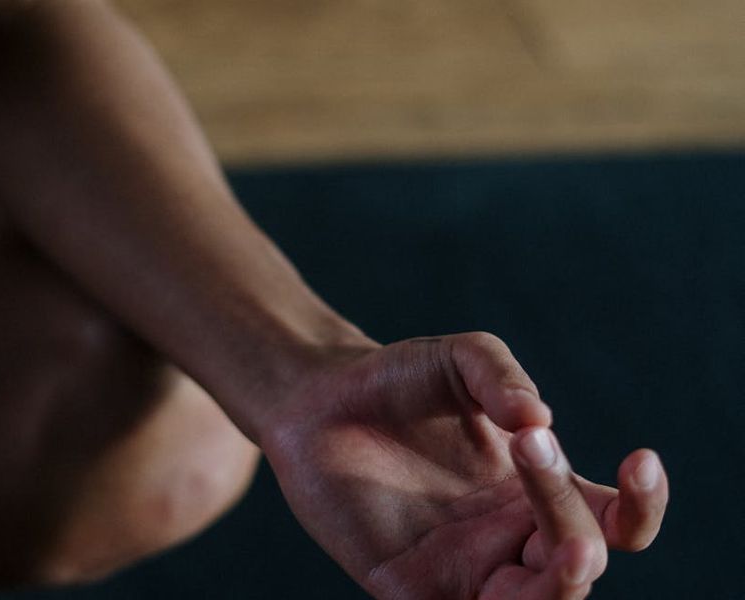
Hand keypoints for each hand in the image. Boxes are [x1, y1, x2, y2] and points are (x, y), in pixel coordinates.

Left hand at [261, 333, 667, 598]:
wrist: (319, 401)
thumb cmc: (398, 380)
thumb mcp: (459, 359)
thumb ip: (502, 377)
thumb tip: (541, 421)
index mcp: (533, 490)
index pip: (613, 519)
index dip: (642, 503)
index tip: (640, 458)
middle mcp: (508, 537)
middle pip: (579, 559)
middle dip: (574, 516)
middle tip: (532, 447)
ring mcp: (463, 570)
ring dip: (562, 586)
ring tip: (568, 545)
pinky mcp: (411, 591)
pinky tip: (489, 588)